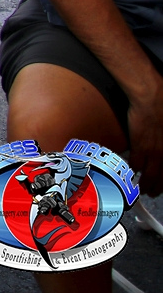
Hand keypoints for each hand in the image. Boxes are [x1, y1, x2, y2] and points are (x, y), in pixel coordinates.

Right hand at [127, 75, 162, 196]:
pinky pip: (136, 164)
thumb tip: (159, 148)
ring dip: (145, 183)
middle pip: (162, 178)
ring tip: (141, 188)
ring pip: (150, 175)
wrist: (152, 99)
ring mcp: (153, 152)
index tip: (161, 187)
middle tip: (151, 193)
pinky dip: (134, 169)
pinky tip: (132, 170)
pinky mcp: (140, 147)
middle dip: (157, 188)